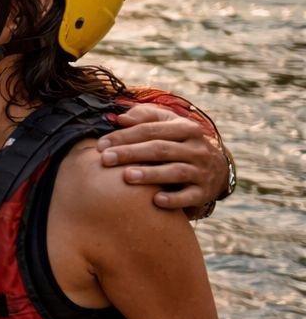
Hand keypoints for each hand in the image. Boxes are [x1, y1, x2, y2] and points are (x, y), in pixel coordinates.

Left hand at [97, 103, 229, 214]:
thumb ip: (144, 117)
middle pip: (160, 149)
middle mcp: (196, 149)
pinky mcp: (204, 192)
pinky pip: (189, 196)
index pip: (151, 130)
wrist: (217, 169)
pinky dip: (174, 199)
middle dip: (131, 153)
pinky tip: (155, 201)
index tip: (101, 145)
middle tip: (105, 159)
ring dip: (151, 174)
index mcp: (185, 128)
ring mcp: (202, 171)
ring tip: (127, 177)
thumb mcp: (169, 125)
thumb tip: (119, 118)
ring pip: (175, 171)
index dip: (125, 136)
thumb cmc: (180, 143)